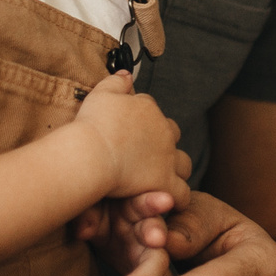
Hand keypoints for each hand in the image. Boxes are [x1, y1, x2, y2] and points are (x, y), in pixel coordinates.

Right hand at [73, 72, 191, 201]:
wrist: (92, 152)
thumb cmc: (93, 125)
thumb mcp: (100, 94)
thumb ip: (115, 82)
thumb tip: (126, 74)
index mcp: (147, 109)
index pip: (149, 108)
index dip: (140, 118)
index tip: (129, 127)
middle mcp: (163, 131)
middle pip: (172, 133)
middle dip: (163, 141)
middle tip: (147, 153)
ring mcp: (167, 158)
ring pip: (183, 163)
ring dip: (175, 169)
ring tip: (162, 177)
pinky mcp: (165, 182)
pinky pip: (182, 193)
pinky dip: (178, 198)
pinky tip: (169, 201)